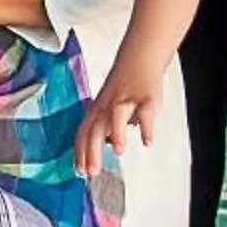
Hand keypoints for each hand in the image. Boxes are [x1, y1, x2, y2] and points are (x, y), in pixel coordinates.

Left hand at [74, 59, 161, 178]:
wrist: (141, 55)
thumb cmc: (125, 82)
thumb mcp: (109, 104)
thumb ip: (106, 125)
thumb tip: (103, 143)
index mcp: (98, 108)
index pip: (84, 132)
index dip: (80, 152)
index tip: (79, 171)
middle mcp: (109, 105)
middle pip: (96, 128)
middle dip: (92, 151)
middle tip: (92, 172)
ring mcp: (127, 100)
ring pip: (117, 116)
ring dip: (117, 134)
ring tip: (118, 152)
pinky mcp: (147, 97)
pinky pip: (146, 112)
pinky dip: (147, 127)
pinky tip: (147, 141)